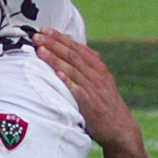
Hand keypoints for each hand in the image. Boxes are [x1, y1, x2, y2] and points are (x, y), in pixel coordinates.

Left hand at [34, 27, 140, 157]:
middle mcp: (96, 75)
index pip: (77, 47)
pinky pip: (77, 90)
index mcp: (98, 67)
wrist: (120, 128)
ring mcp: (93, 89)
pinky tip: (56, 74)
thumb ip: (88, 67)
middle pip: (72, 55)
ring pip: (72, 69)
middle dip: (54, 44)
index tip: (45, 29)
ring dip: (55, 59)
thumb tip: (72, 51)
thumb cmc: (105, 104)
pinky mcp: (90, 104)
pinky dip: (67, 81)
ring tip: (40, 50)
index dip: (60, 38)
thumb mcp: (101, 81)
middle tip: (37, 36)